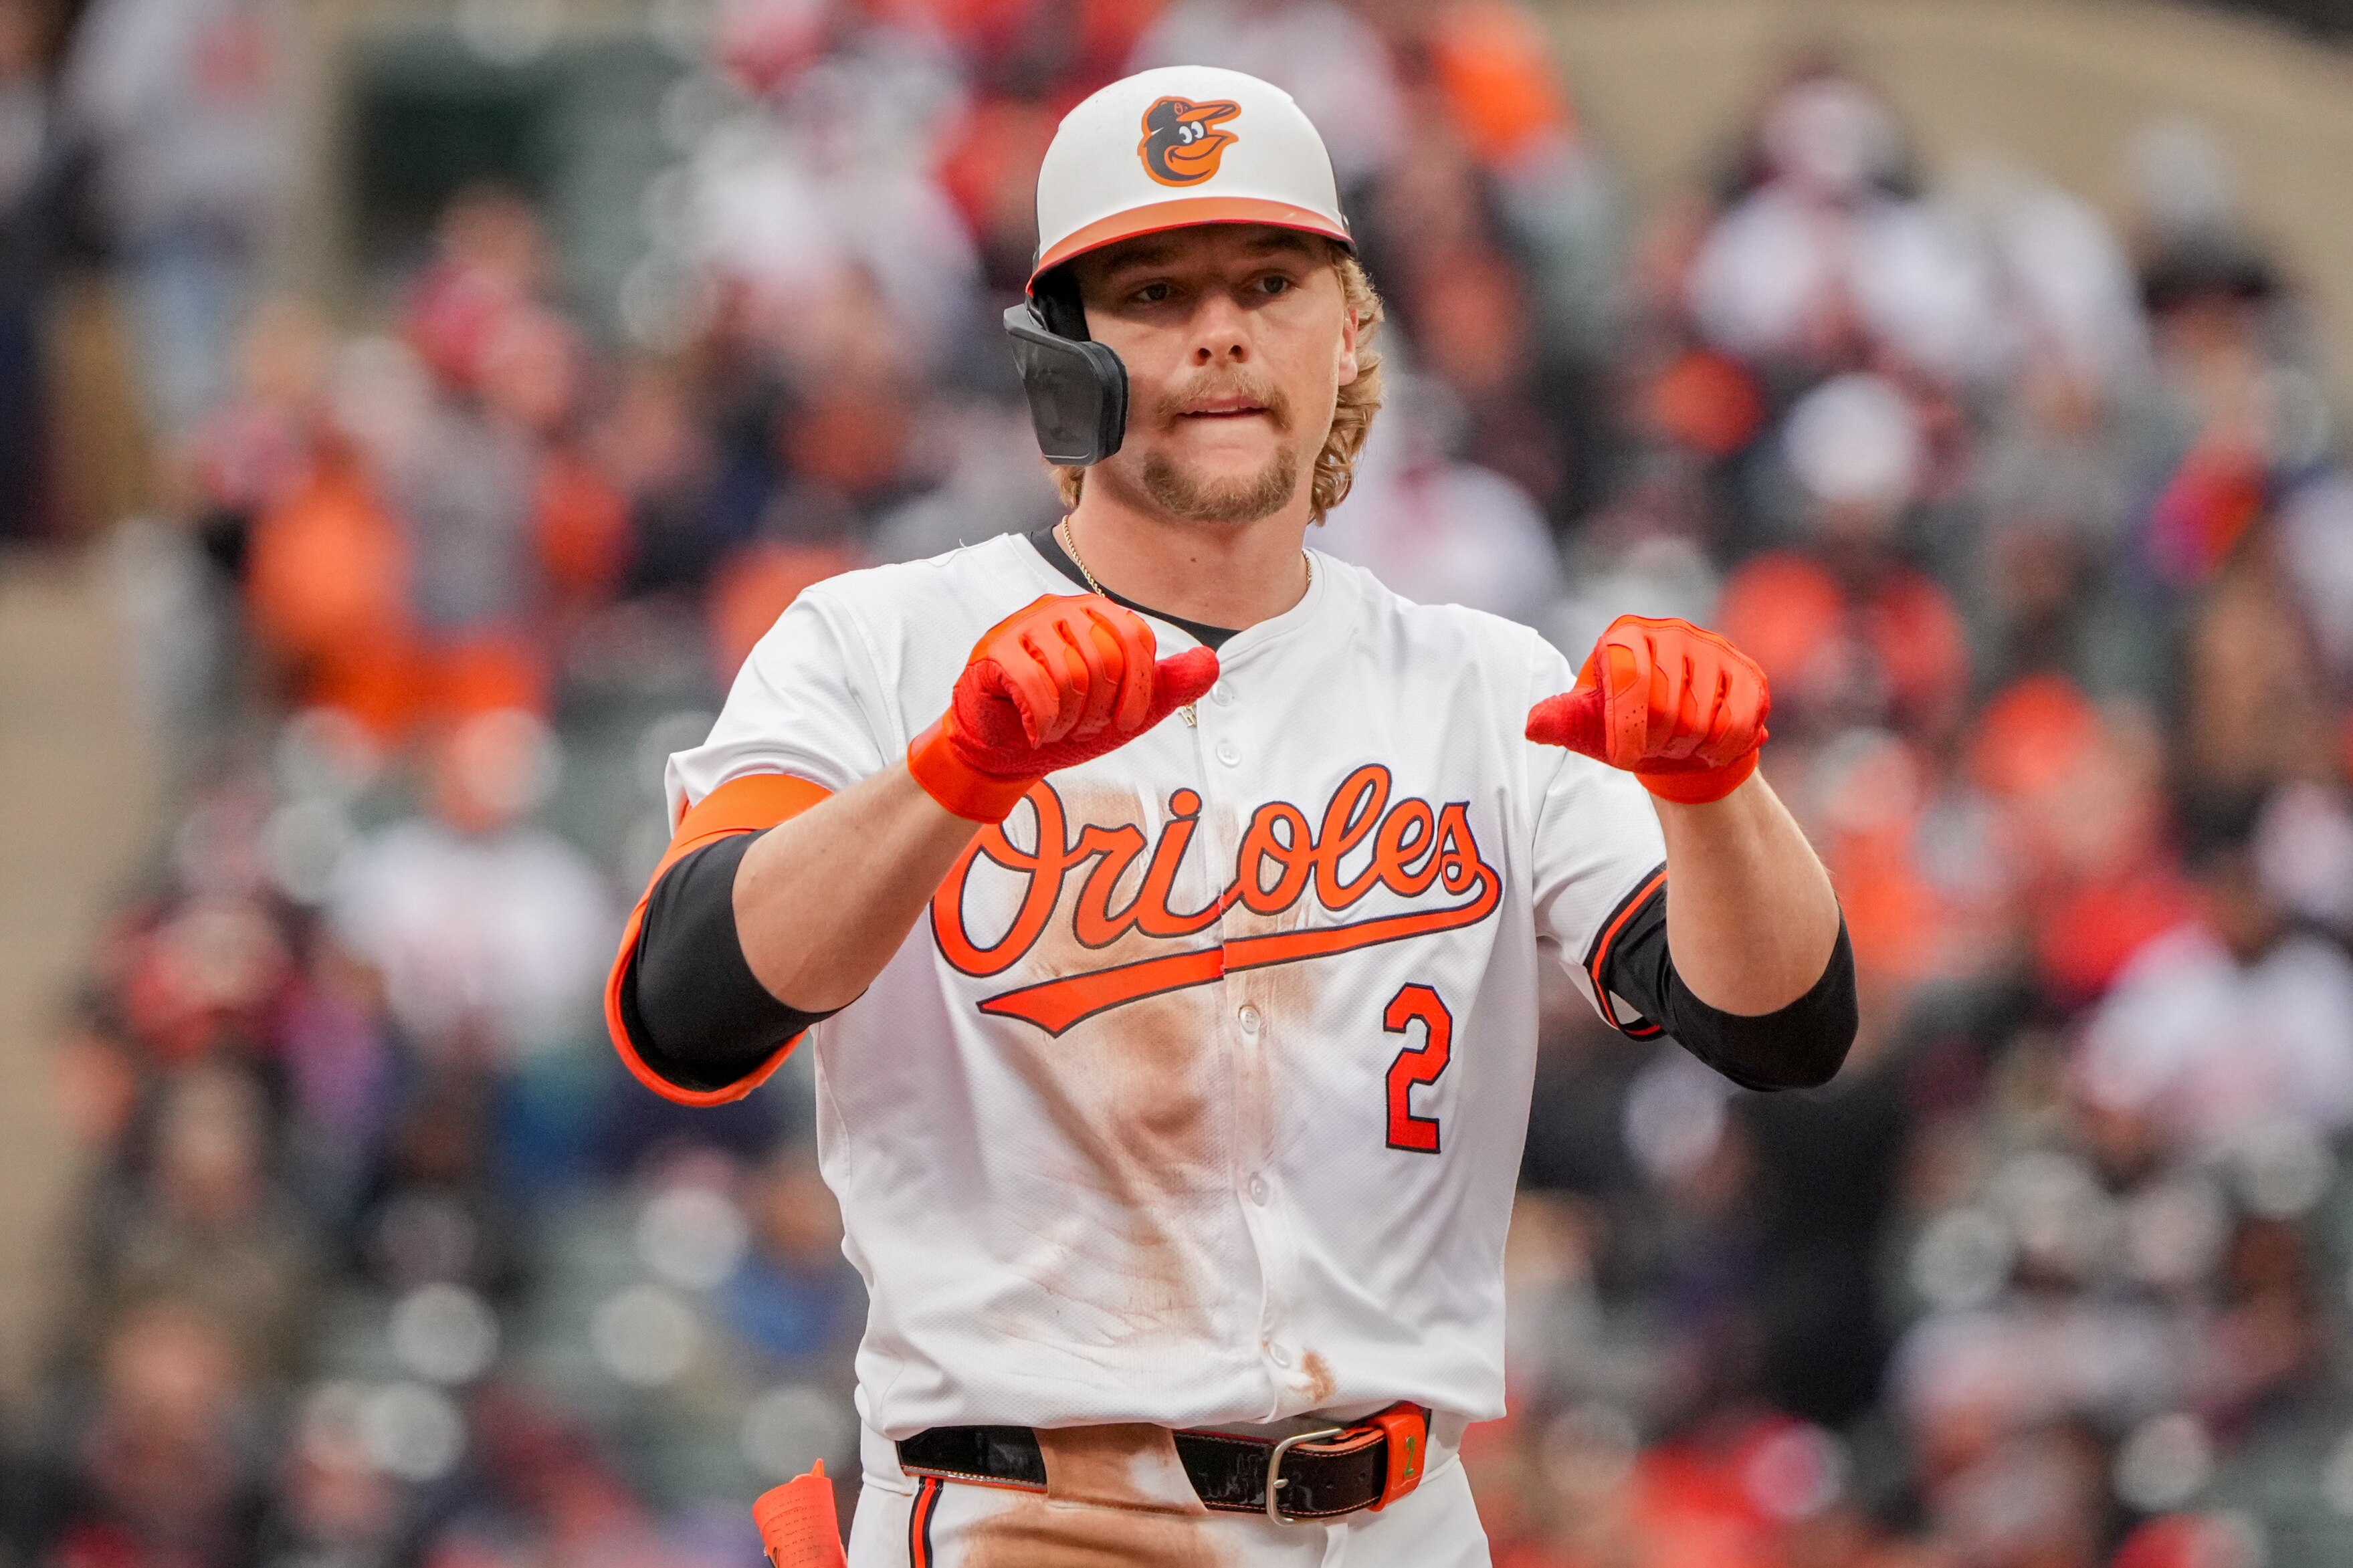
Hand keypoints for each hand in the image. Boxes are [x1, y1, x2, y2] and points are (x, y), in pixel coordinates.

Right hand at [908, 594, 1218, 821]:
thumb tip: (1212, 662)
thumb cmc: (1066, 721)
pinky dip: (1042, 721)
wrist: (1005, 749)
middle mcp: (1061, 608)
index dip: (1139, 689)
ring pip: (1069, 674)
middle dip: (1098, 711)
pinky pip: (1033, 685)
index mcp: (1097, 614)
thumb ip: (1169, 685)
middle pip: (1104, 659)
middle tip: (1080, 728)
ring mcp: (1024, 625)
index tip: (1126, 721)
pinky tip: (1037, 731)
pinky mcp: (993, 651)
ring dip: (1068, 720)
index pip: (1136, 639)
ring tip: (1058, 729)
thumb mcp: (1127, 710)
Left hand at [1526, 614, 1769, 804]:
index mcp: (1625, 636)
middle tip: (1657, 750)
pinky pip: (1741, 720)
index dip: (1627, 730)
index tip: (1624, 754)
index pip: (1630, 683)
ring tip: (1682, 746)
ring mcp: (1714, 649)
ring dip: (1691, 748)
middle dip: (1660, 743)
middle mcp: (1671, 632)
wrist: (1679, 739)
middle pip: (1670, 706)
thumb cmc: (1625, 728)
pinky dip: (1724, 748)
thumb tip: (1534, 726)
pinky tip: (1711, 749)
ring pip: (1706, 718)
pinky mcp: (1748, 672)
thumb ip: (1563, 722)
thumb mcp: (1590, 727)